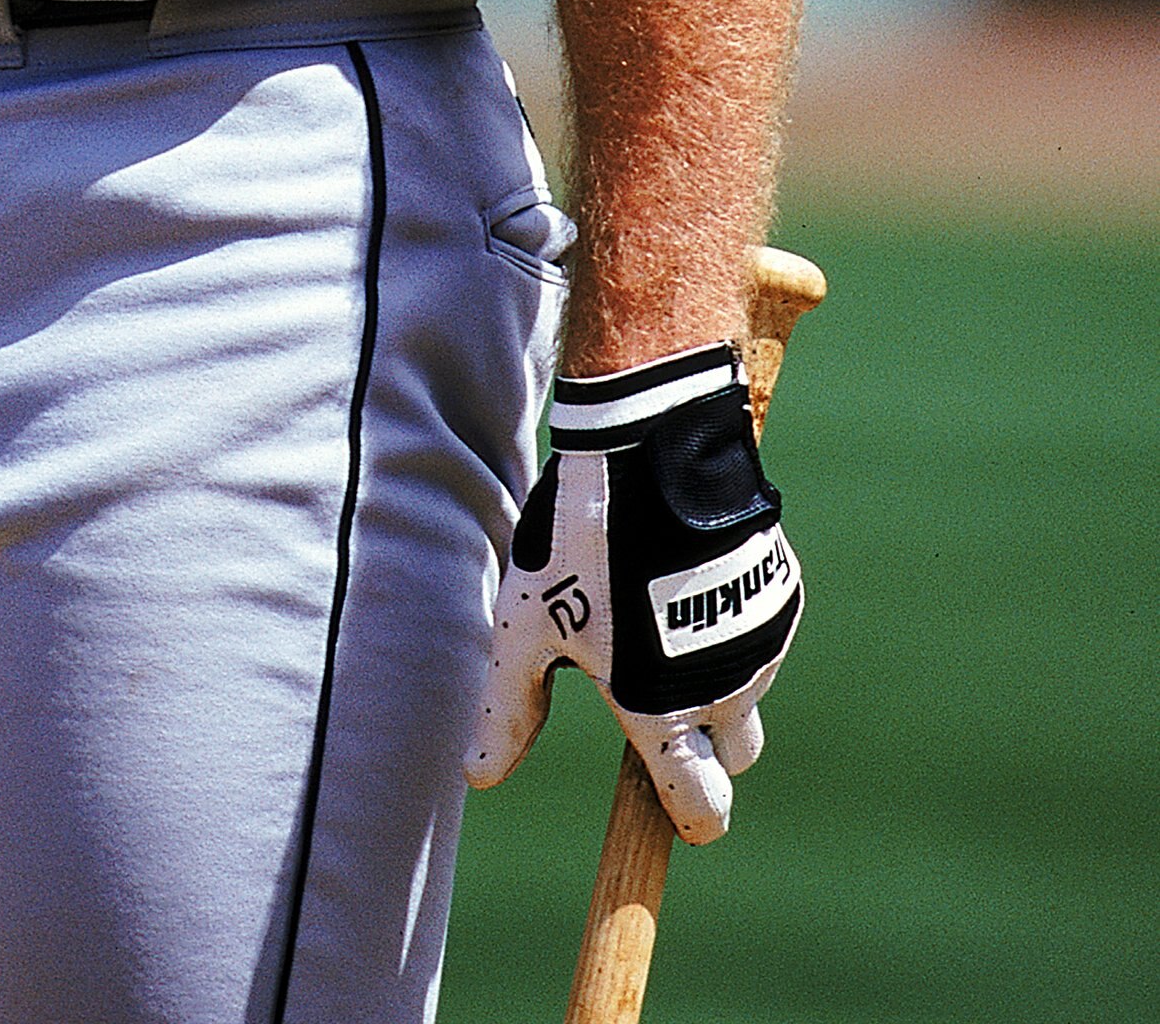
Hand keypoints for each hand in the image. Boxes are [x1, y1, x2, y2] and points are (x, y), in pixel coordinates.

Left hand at [465, 343, 801, 844]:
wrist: (650, 448)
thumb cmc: (578, 540)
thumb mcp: (528, 624)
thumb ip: (510, 707)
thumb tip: (479, 775)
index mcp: (664, 712)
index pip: (702, 808)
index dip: (690, 814)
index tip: (674, 802)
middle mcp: (727, 690)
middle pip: (734, 754)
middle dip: (706, 740)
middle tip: (655, 686)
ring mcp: (762, 643)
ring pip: (749, 688)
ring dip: (718, 670)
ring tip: (658, 603)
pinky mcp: (782, 595)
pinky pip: (763, 635)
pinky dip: (735, 620)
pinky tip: (691, 572)